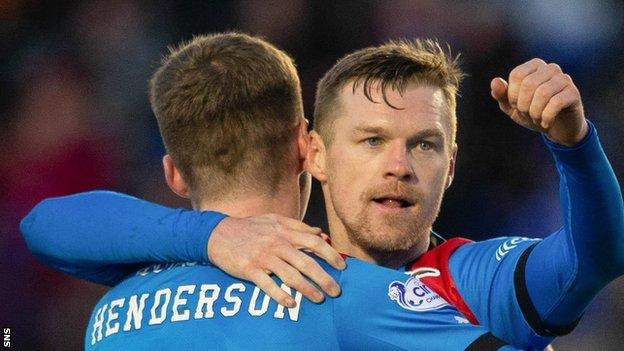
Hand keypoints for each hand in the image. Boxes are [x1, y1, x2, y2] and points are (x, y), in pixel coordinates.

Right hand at [207, 214, 344, 306]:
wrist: (217, 233)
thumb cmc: (249, 227)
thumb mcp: (274, 220)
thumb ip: (298, 226)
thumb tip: (321, 233)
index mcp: (284, 231)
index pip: (314, 242)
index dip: (330, 254)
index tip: (341, 266)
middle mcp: (276, 243)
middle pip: (306, 262)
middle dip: (324, 278)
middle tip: (336, 290)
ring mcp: (263, 257)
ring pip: (290, 275)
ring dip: (307, 289)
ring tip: (319, 299)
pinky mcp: (249, 269)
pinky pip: (267, 285)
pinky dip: (280, 295)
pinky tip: (290, 303)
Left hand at [490, 58, 587, 145]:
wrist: (558, 128)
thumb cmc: (533, 113)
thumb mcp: (512, 107)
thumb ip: (501, 95)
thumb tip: (495, 81)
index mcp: (534, 66)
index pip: (517, 74)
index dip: (513, 95)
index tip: (517, 106)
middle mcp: (550, 68)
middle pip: (529, 83)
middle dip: (523, 105)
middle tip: (527, 115)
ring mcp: (564, 79)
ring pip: (543, 93)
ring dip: (535, 112)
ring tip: (536, 119)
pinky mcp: (573, 93)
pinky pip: (556, 102)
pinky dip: (546, 117)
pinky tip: (546, 123)